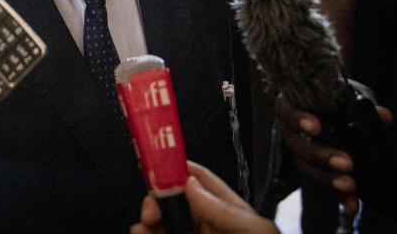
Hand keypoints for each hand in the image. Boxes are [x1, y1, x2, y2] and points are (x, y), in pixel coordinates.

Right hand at [131, 162, 279, 233]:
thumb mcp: (256, 233)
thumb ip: (223, 210)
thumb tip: (190, 184)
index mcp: (227, 211)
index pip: (199, 180)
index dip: (177, 169)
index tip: (156, 169)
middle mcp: (207, 225)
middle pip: (173, 204)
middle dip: (156, 202)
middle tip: (150, 214)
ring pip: (163, 227)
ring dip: (147, 225)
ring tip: (140, 230)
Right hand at [274, 94, 391, 216]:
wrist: (338, 111)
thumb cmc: (337, 97)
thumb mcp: (351, 93)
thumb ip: (364, 101)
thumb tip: (382, 115)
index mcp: (293, 106)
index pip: (286, 110)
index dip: (298, 119)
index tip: (317, 128)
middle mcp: (290, 131)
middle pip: (298, 146)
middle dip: (323, 156)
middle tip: (347, 163)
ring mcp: (300, 153)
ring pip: (307, 168)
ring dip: (329, 179)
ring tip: (350, 186)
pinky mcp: (315, 172)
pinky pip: (323, 185)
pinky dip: (339, 197)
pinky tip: (352, 206)